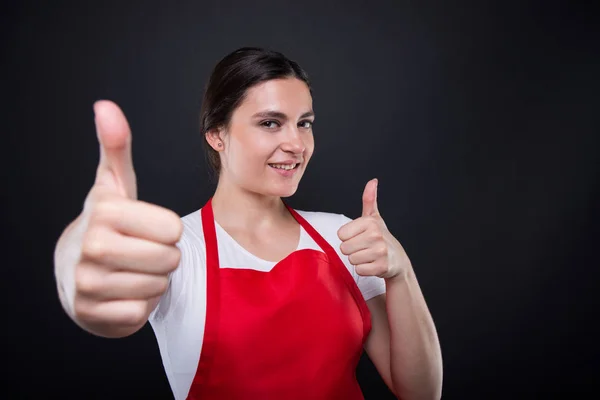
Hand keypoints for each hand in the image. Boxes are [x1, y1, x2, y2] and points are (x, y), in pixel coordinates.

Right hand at [57, 100, 182, 333]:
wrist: (74, 269)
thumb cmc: (108, 223)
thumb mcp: (114, 185)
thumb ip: (116, 147)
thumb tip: (106, 106)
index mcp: (105, 211)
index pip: (172, 228)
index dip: (166, 230)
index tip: (144, 227)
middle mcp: (91, 247)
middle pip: (169, 259)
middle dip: (164, 257)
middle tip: (140, 251)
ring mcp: (87, 284)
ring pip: (158, 286)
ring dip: (152, 281)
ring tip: (130, 270)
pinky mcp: (92, 314)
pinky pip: (142, 312)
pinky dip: (140, 305)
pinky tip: (122, 292)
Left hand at [337, 179, 410, 280]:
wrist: (397, 259)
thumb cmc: (380, 237)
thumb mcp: (374, 217)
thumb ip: (369, 199)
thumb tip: (373, 181)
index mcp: (370, 222)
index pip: (341, 234)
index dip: (348, 237)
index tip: (359, 236)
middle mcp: (375, 235)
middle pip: (344, 248)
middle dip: (352, 250)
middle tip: (364, 248)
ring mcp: (379, 252)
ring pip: (351, 260)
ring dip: (358, 260)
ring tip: (369, 255)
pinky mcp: (381, 267)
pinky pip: (359, 270)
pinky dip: (364, 269)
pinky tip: (372, 264)